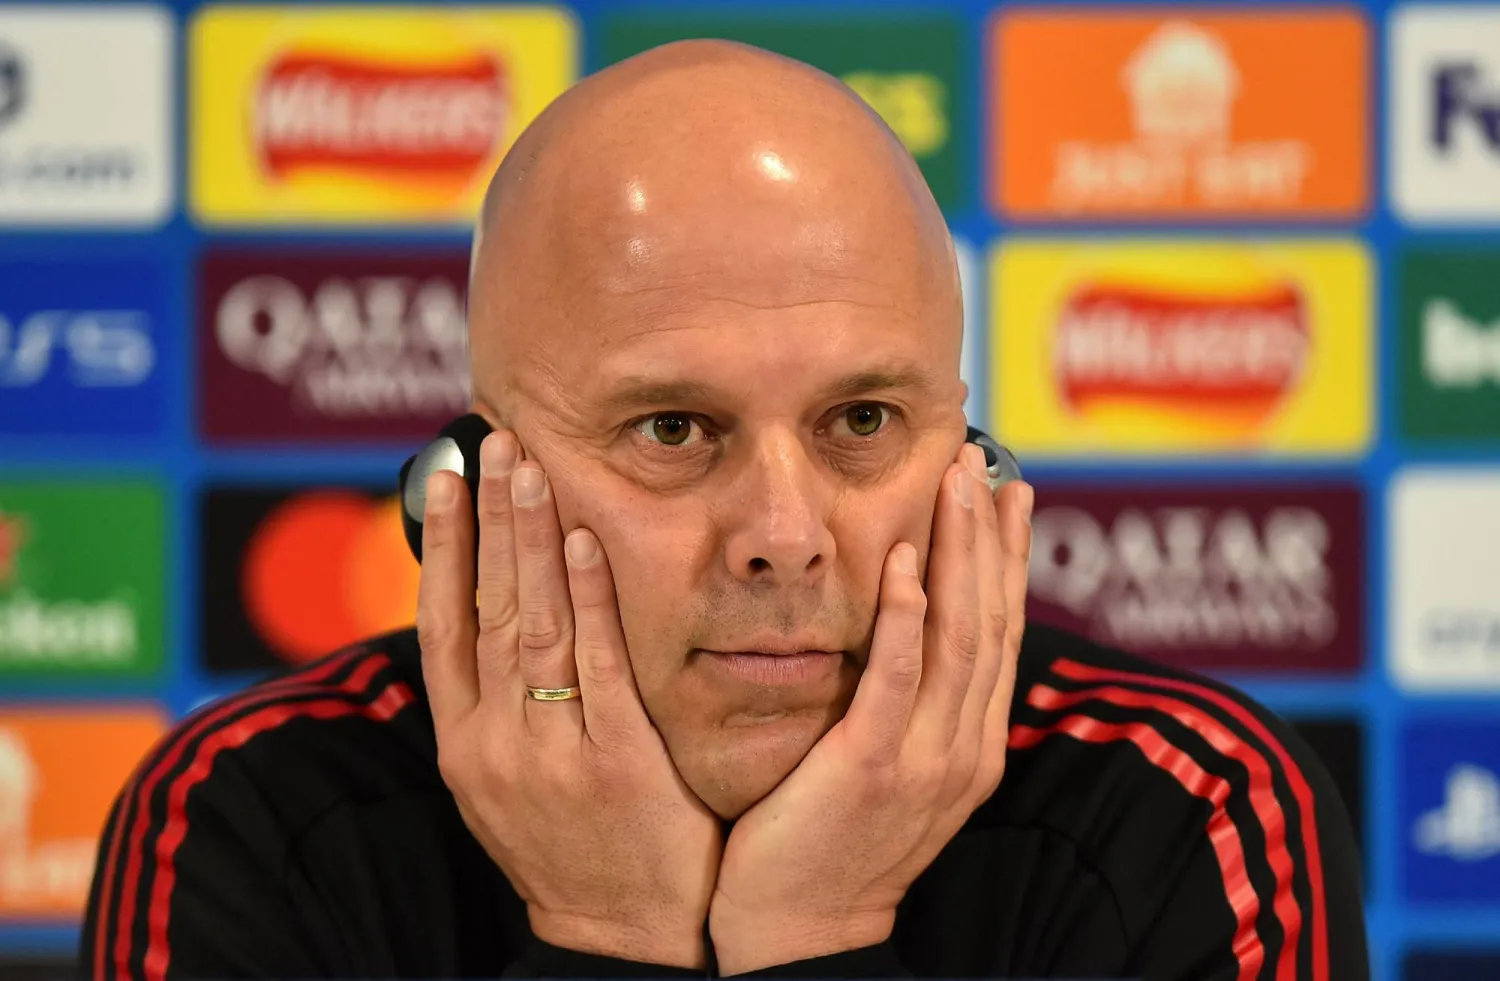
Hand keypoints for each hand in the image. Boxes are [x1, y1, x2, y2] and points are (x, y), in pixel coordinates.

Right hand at [417, 429, 722, 968]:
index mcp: (464, 743)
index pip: (443, 623)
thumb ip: (493, 705)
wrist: (616, 935)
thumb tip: (487, 617)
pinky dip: (590, 597)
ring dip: (530, 538)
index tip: (450, 476)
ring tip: (530, 468)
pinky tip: (586, 540)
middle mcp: (495, 741)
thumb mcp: (505, 781)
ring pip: (533, 623)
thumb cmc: (569, 844)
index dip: (444, 545)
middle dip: (491, 519)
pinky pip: (598, 664)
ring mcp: (551, 752)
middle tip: (499, 444)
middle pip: (486, 607)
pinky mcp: (616, 762)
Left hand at [708, 443, 1034, 973]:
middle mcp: (964, 745)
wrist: (801, 929)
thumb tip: (910, 627)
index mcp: (970, 742)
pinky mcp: (872, 766)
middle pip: (992, 620)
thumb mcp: (890, 766)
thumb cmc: (831, 840)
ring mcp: (925, 758)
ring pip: (959, 636)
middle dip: (991, 535)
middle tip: (985, 462)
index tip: (1006, 492)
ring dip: (961, 552)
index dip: (1006, 558)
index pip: (1000, 631)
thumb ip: (908, 702)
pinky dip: (905, 616)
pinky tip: (904, 560)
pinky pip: (896, 678)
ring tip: (957, 482)